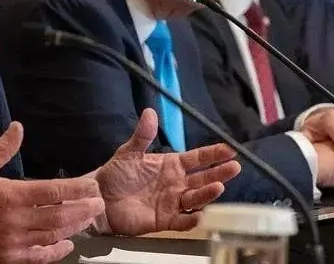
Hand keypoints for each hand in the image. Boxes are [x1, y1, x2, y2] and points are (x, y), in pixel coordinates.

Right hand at [0, 122, 104, 263]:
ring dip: (74, 227)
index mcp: (10, 195)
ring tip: (88, 219)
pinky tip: (66, 244)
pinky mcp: (7, 259)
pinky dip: (55, 252)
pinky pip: (38, 258)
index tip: (92, 186)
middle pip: (60, 215)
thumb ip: (3, 148)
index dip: (77, 189)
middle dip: (84, 209)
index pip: (54, 191)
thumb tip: (18, 127)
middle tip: (99, 203)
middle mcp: (15, 221)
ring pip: (52, 235)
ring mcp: (12, 243)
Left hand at [95, 108, 240, 235]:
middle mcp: (176, 184)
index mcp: (171, 165)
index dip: (213, 154)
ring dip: (207, 194)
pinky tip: (198, 215)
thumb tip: (150, 113)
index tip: (229, 149)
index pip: (197, 159)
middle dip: (219, 173)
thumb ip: (142, 135)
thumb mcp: (129, 152)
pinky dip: (190, 220)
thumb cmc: (116, 174)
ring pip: (195, 199)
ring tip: (217, 187)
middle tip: (234, 167)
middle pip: (203, 178)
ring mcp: (171, 202)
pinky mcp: (164, 221)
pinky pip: (181, 222)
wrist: (99, 197)